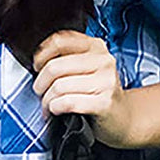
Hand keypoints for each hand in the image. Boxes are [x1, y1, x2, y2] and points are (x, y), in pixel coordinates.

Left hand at [31, 30, 136, 148]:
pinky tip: (58, 110)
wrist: (123, 118)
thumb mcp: (87, 68)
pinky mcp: (104, 103)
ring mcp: (106, 82)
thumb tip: (37, 60)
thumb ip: (68, 58)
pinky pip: (67, 102)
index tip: (37, 67)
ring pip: (59, 87)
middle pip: (55, 66)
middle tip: (41, 92)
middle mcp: (103, 61)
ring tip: (49, 105)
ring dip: (47, 100)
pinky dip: (56, 108)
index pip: (60, 41)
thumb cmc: (99, 93)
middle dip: (41, 83)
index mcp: (96, 46)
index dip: (42, 55)